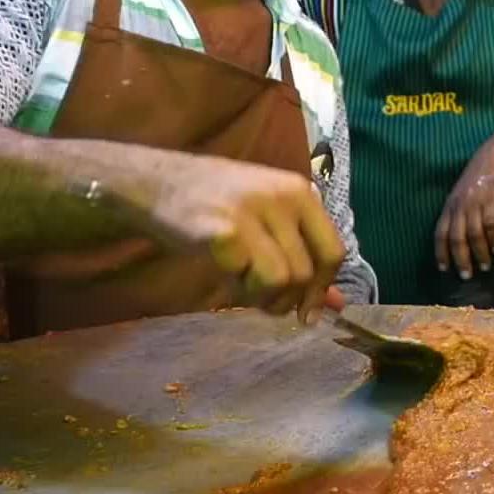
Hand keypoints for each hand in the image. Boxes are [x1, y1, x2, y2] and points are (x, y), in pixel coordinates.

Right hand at [114, 153, 346, 322]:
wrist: (154, 184)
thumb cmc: (216, 204)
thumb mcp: (268, 219)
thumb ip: (303, 255)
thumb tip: (338, 305)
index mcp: (301, 192)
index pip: (333, 253)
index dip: (321, 289)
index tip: (304, 309)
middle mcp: (282, 197)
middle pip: (306, 274)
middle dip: (287, 299)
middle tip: (262, 298)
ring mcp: (252, 212)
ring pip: (282, 280)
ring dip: (262, 296)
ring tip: (242, 283)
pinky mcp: (223, 231)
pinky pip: (246, 277)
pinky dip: (236, 285)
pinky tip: (223, 271)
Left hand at [434, 132, 493, 280]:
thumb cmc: (482, 174)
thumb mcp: (466, 194)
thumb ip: (464, 213)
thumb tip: (467, 240)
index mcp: (450, 204)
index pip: (440, 232)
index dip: (440, 252)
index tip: (444, 268)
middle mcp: (459, 205)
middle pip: (456, 238)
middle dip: (460, 259)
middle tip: (466, 276)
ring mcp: (475, 202)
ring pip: (473, 234)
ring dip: (478, 253)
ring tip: (484, 267)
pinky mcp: (491, 198)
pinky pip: (490, 224)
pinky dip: (493, 239)